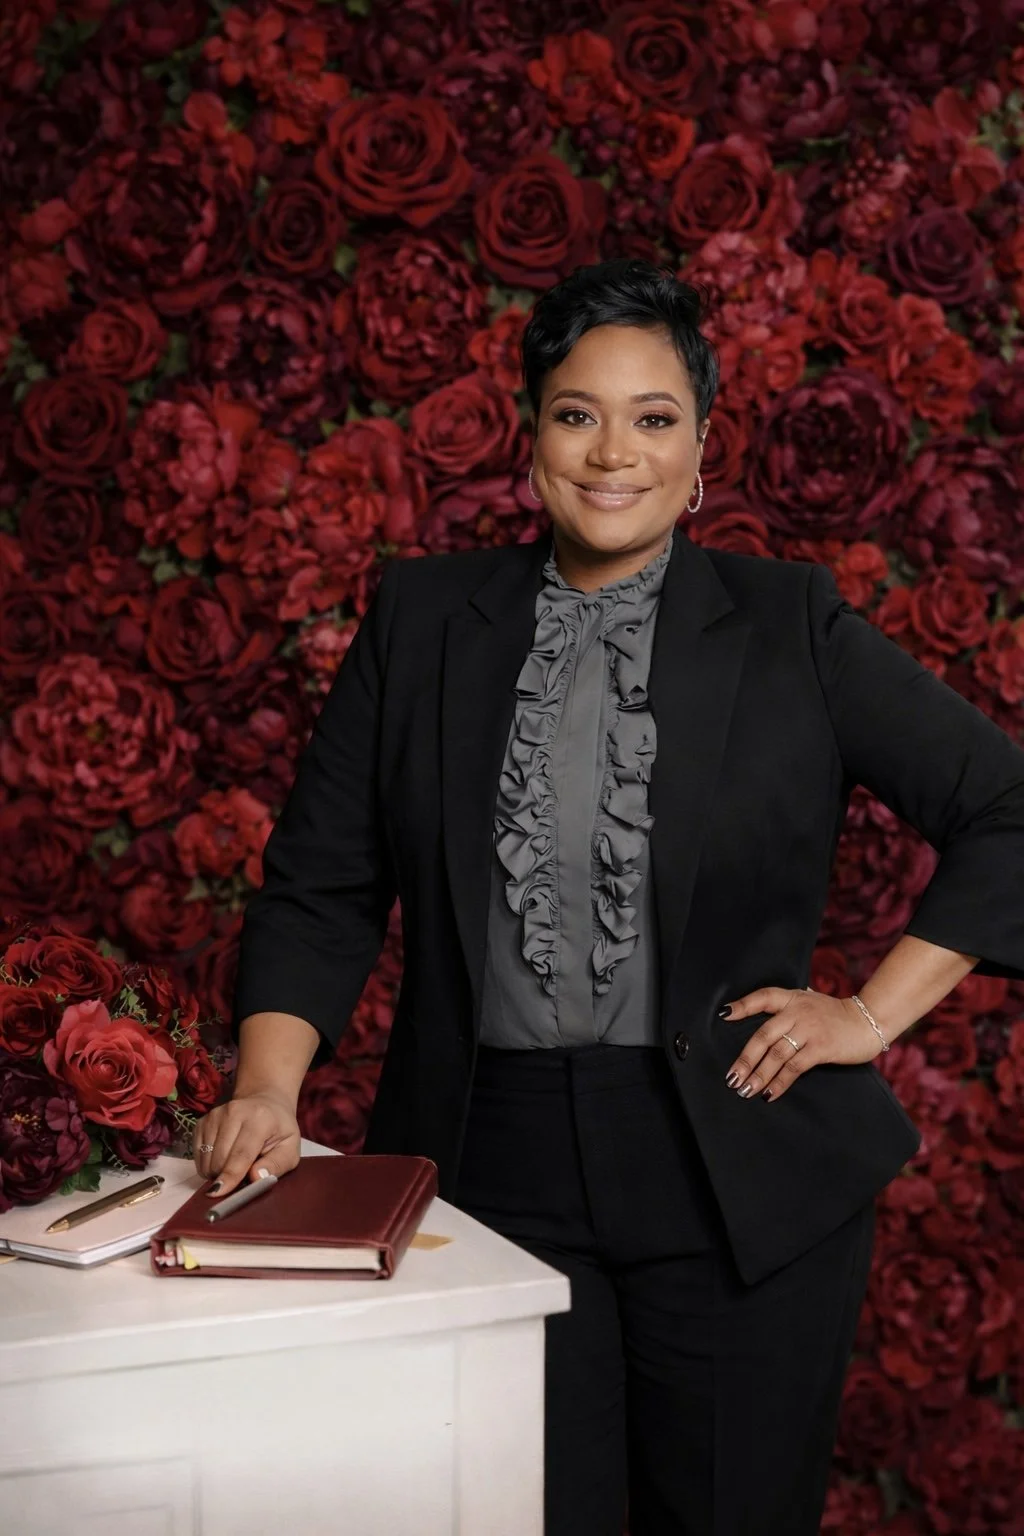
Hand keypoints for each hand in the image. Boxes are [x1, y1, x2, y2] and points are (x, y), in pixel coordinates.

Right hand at [192, 1089, 300, 1194]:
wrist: (266, 1102)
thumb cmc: (279, 1129)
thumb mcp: (290, 1148)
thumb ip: (276, 1164)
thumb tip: (256, 1178)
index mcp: (259, 1118)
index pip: (241, 1153)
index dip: (231, 1175)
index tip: (220, 1192)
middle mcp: (234, 1112)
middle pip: (220, 1158)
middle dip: (227, 1176)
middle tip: (242, 1175)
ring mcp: (215, 1115)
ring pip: (207, 1158)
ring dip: (217, 1171)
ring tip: (234, 1164)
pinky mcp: (203, 1121)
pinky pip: (197, 1153)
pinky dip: (207, 1163)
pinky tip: (222, 1158)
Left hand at [721, 986, 883, 1102]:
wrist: (868, 1021)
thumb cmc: (836, 1015)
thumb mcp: (810, 1001)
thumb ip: (789, 1007)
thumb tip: (764, 1018)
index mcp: (792, 998)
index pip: (762, 997)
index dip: (743, 1005)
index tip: (724, 1015)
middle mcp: (797, 1011)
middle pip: (763, 1035)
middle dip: (745, 1059)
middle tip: (732, 1078)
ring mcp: (809, 1029)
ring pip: (776, 1054)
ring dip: (759, 1075)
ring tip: (745, 1090)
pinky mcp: (821, 1047)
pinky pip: (794, 1067)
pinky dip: (780, 1082)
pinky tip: (770, 1094)